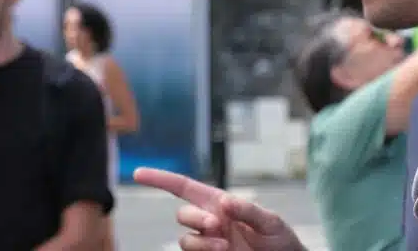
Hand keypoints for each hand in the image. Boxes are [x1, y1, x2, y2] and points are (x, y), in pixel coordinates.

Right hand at [133, 168, 305, 250]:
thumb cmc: (279, 239)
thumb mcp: (269, 221)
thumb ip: (247, 210)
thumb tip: (223, 202)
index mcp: (219, 203)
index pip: (184, 187)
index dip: (160, 179)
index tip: (138, 173)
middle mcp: (210, 221)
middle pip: (183, 214)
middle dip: (196, 218)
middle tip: (218, 226)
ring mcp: (208, 242)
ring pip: (185, 238)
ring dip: (201, 242)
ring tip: (225, 247)